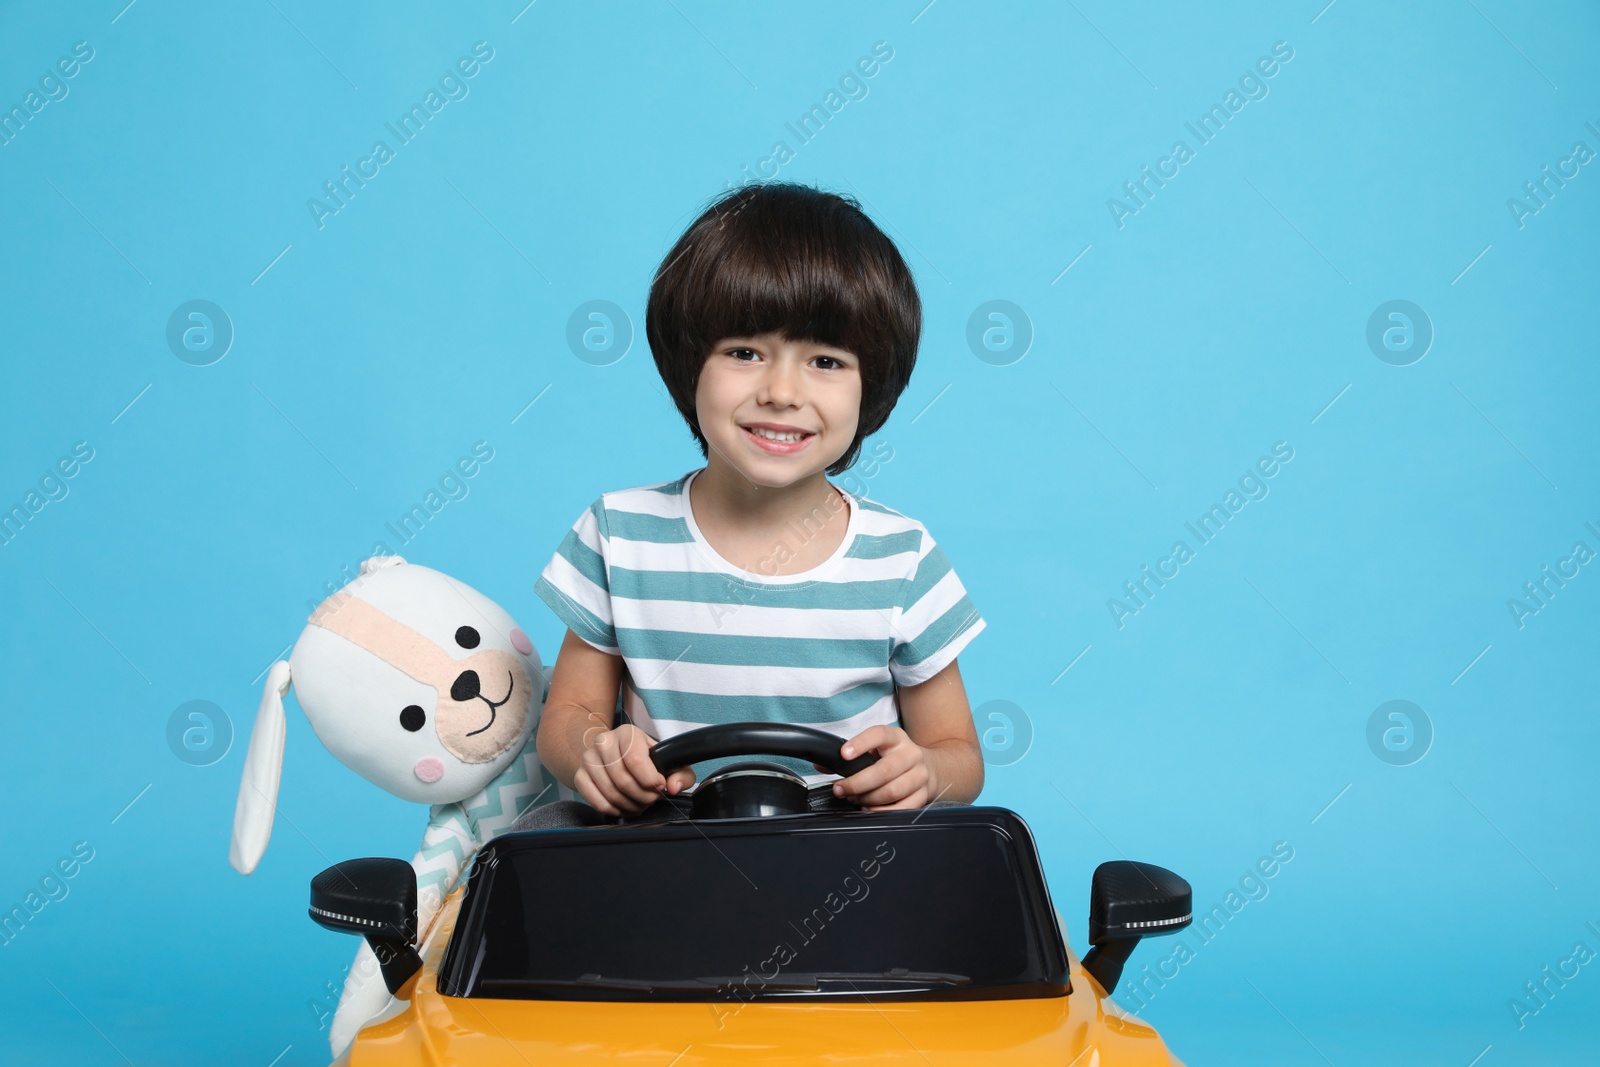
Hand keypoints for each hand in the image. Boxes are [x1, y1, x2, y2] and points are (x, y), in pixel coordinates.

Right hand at [575, 723, 696, 816]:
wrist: (610, 754)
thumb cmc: (643, 758)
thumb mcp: (666, 760)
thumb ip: (681, 773)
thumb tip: (673, 787)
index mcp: (627, 733)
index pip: (636, 760)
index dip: (650, 780)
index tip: (660, 787)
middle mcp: (604, 742)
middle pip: (624, 780)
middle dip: (643, 797)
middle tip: (651, 799)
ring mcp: (588, 759)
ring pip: (611, 793)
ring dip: (630, 805)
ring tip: (640, 804)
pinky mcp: (579, 776)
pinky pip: (598, 802)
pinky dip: (615, 811)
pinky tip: (625, 807)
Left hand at [828, 725, 939, 810]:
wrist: (931, 768)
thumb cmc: (895, 758)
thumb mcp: (876, 749)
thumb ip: (850, 755)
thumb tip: (822, 764)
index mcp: (896, 738)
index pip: (879, 734)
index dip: (861, 743)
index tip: (843, 754)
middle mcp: (911, 754)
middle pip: (884, 770)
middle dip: (857, 783)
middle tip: (840, 789)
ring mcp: (919, 775)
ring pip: (892, 791)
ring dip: (868, 798)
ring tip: (855, 799)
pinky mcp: (923, 794)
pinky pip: (902, 808)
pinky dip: (882, 811)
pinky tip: (870, 808)